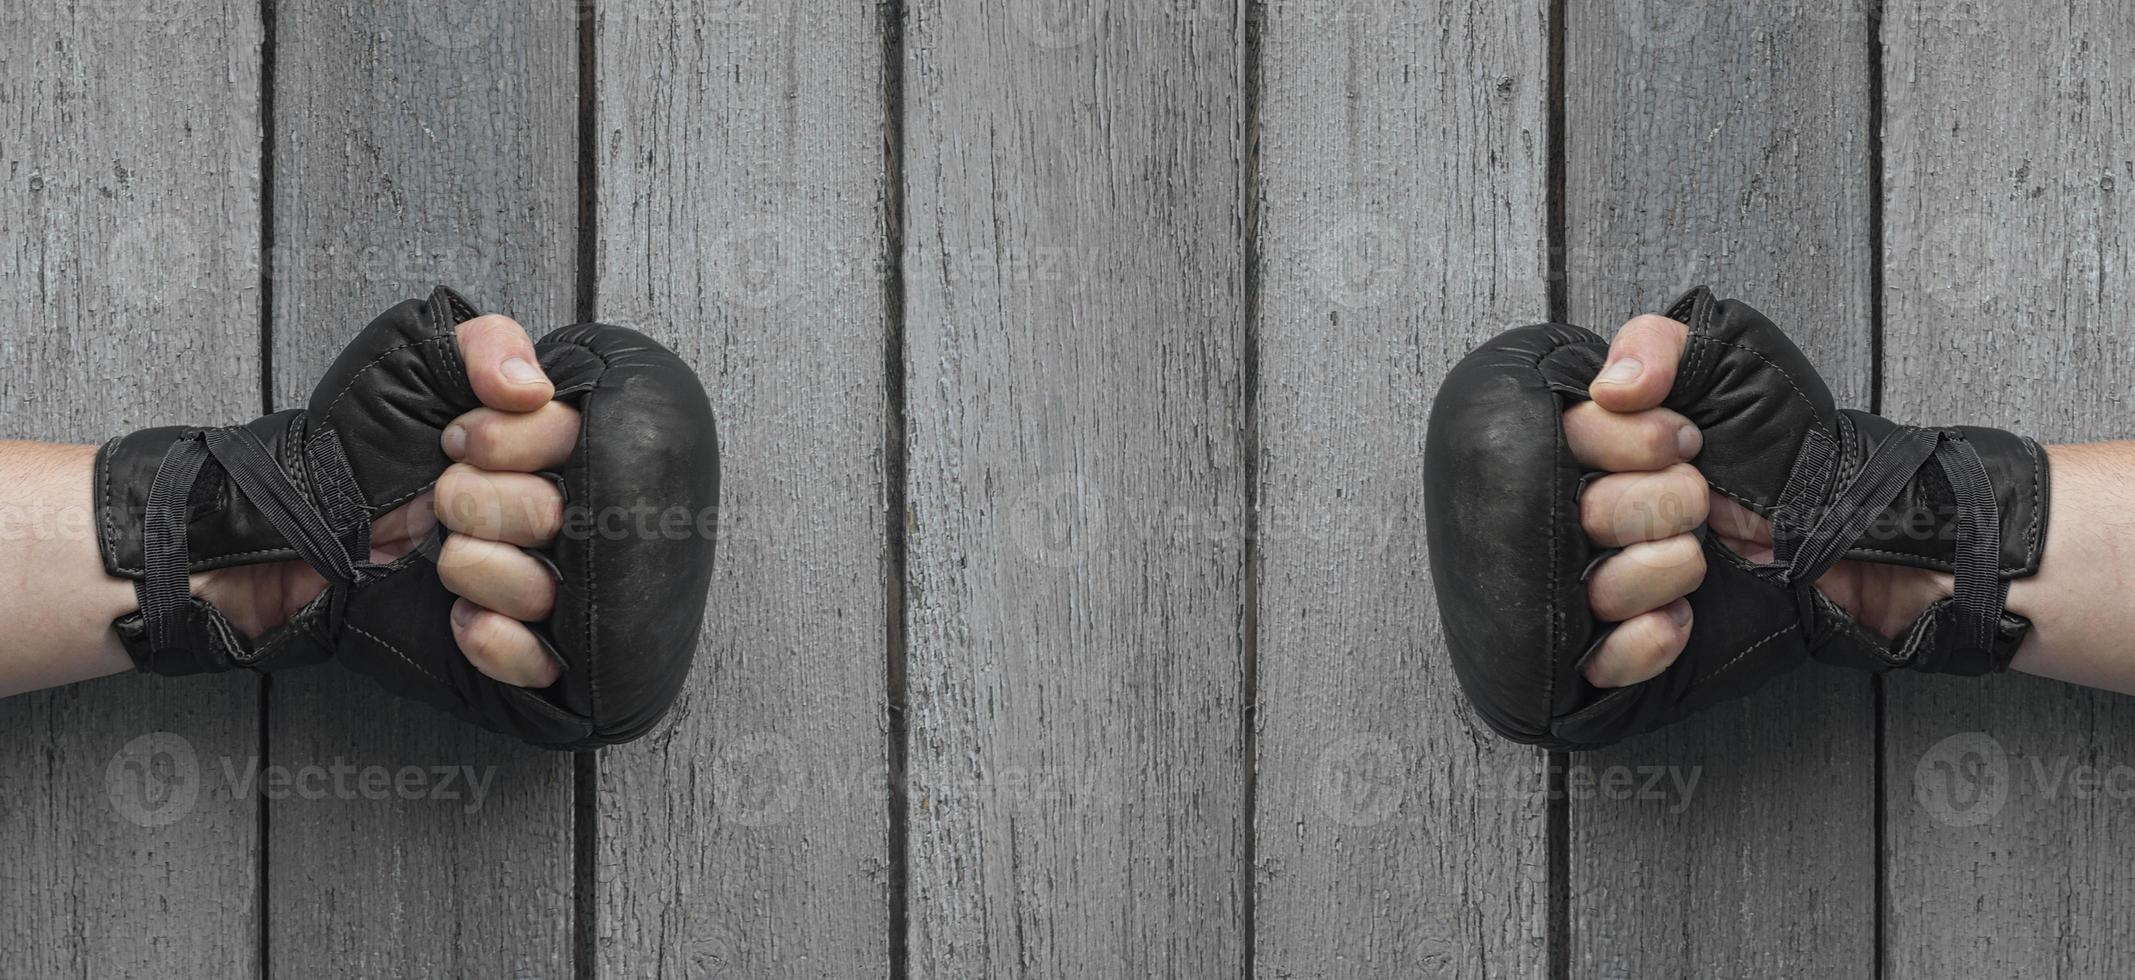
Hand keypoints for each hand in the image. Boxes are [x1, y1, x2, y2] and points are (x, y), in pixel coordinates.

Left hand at [196, 313, 577, 689]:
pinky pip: (546, 663)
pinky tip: (463, 619)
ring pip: (558, 591)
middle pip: (575, 520)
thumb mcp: (407, 364)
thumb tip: (531, 386)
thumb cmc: (353, 448)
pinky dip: (502, 641)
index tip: (458, 443)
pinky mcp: (516, 649)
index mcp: (550, 450)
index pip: (587, 443)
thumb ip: (481, 344)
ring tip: (442, 559)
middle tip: (441, 501)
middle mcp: (558, 517)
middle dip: (493, 506)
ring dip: (486, 570)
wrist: (294, 533)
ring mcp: (541, 586)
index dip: (521, 444)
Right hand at [1566, 313, 1949, 687]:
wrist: (1849, 533)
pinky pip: (1597, 663)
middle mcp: (1586, 514)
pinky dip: (1639, 643)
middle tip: (1701, 502)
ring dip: (1653, 572)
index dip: (1619, 445)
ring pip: (1585, 591)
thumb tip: (1613, 385)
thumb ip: (1661, 343)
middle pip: (1568, 518)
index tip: (1685, 444)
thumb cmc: (1790, 449)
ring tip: (1700, 560)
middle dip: (1649, 508)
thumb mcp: (1735, 362)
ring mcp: (1604, 583)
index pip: (1555, 442)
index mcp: (1594, 448)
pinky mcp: (1628, 647)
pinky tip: (1681, 618)